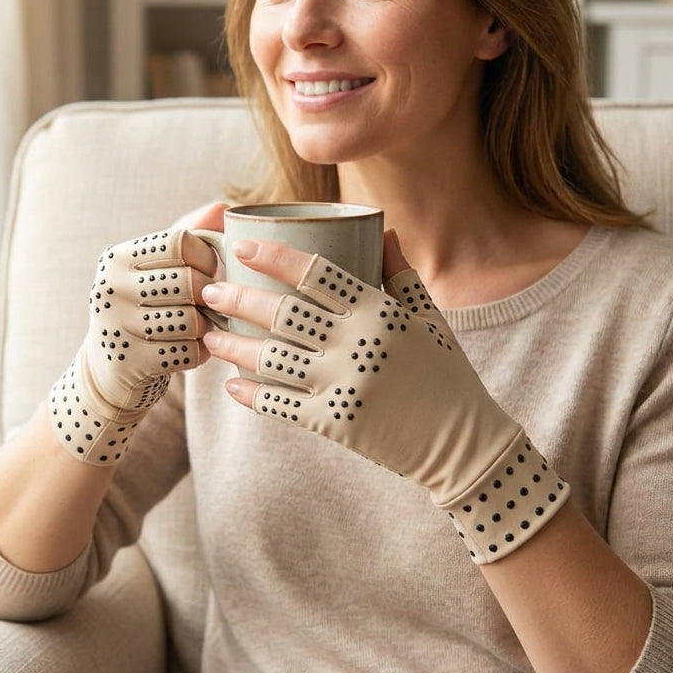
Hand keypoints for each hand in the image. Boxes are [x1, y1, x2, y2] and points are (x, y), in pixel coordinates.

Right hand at [49, 205, 222, 465]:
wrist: (109, 366)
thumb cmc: (146, 307)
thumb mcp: (157, 268)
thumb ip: (190, 235)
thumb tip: (223, 207)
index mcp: (118, 257)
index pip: (181, 242)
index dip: (206, 257)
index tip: (207, 271)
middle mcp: (110, 287)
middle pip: (190, 281)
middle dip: (211, 295)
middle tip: (209, 303)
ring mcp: (117, 326)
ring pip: (192, 320)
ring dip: (206, 327)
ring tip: (200, 327)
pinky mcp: (130, 362)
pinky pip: (188, 353)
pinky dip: (199, 353)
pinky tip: (190, 349)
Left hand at [202, 233, 568, 561]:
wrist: (464, 444)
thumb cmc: (446, 374)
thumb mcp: (429, 317)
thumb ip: (400, 273)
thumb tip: (382, 228)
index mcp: (380, 311)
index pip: (315, 273)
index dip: (274, 256)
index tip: (242, 246)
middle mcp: (358, 343)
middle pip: (282, 313)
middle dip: (238, 298)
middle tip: (209, 290)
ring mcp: (344, 384)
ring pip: (272, 358)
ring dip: (233, 345)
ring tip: (209, 335)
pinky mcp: (336, 422)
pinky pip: (280, 404)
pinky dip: (251, 394)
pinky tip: (232, 385)